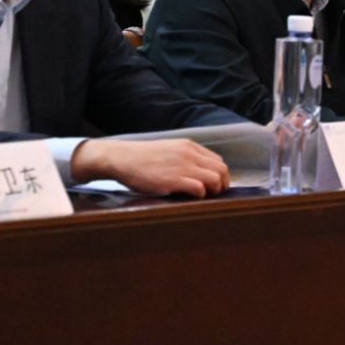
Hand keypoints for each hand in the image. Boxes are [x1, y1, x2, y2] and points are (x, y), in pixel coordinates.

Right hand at [71, 137, 228, 196]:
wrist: (121, 158)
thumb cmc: (142, 159)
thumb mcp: (168, 150)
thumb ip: (185, 158)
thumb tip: (200, 173)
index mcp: (189, 146)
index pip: (218, 161)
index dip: (220, 175)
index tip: (214, 186)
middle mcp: (189, 154)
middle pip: (222, 170)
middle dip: (222, 185)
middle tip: (213, 195)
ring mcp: (183, 166)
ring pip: (215, 179)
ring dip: (214, 191)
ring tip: (204, 197)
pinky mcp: (174, 180)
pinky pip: (200, 189)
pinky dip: (201, 195)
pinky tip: (191, 197)